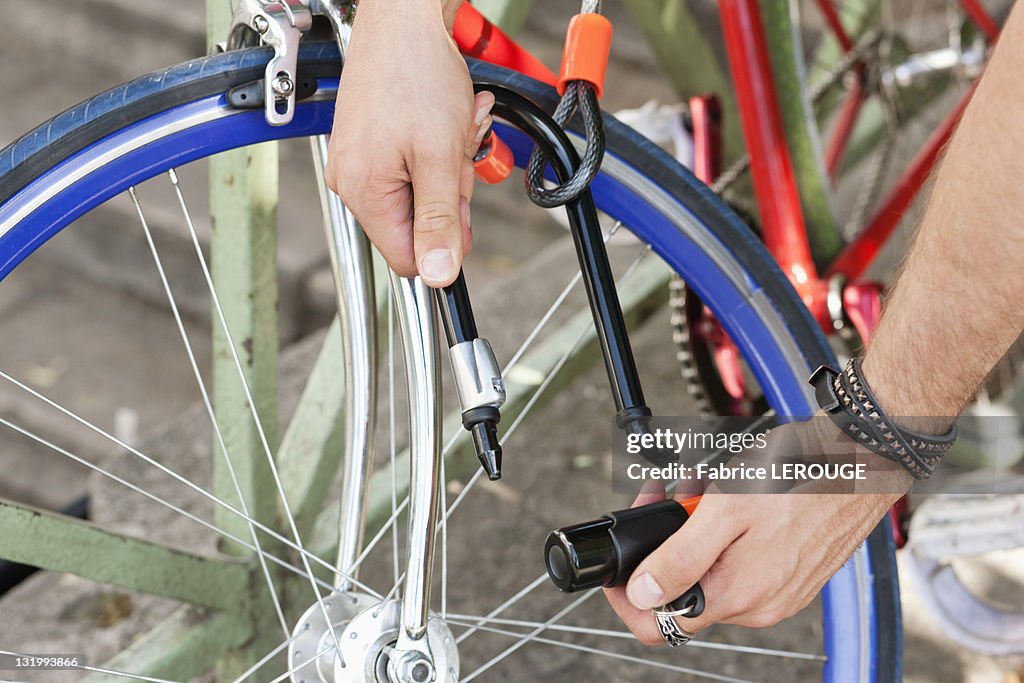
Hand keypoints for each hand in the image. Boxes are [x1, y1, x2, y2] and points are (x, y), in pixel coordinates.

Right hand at [325, 0, 493, 285]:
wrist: (406, 16)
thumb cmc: (416, 74)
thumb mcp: (441, 157)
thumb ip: (440, 220)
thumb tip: (440, 276)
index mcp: (362, 192)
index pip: (407, 258)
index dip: (444, 240)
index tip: (461, 205)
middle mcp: (353, 181)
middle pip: (417, 224)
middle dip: (451, 192)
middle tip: (458, 151)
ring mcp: (362, 162)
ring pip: (421, 193)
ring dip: (450, 165)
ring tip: (454, 125)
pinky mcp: (373, 145)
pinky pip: (415, 167)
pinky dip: (439, 148)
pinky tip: (446, 120)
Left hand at [604, 418, 911, 644]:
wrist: (861, 459)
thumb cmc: (798, 476)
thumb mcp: (723, 510)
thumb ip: (680, 559)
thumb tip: (643, 597)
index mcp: (738, 595)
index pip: (661, 626)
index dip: (629, 598)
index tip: (619, 566)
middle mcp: (759, 605)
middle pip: (685, 589)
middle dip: (664, 543)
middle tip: (664, 495)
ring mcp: (778, 591)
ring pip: (712, 570)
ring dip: (693, 531)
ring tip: (699, 487)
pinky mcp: (792, 574)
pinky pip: (740, 562)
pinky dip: (723, 534)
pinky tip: (728, 497)